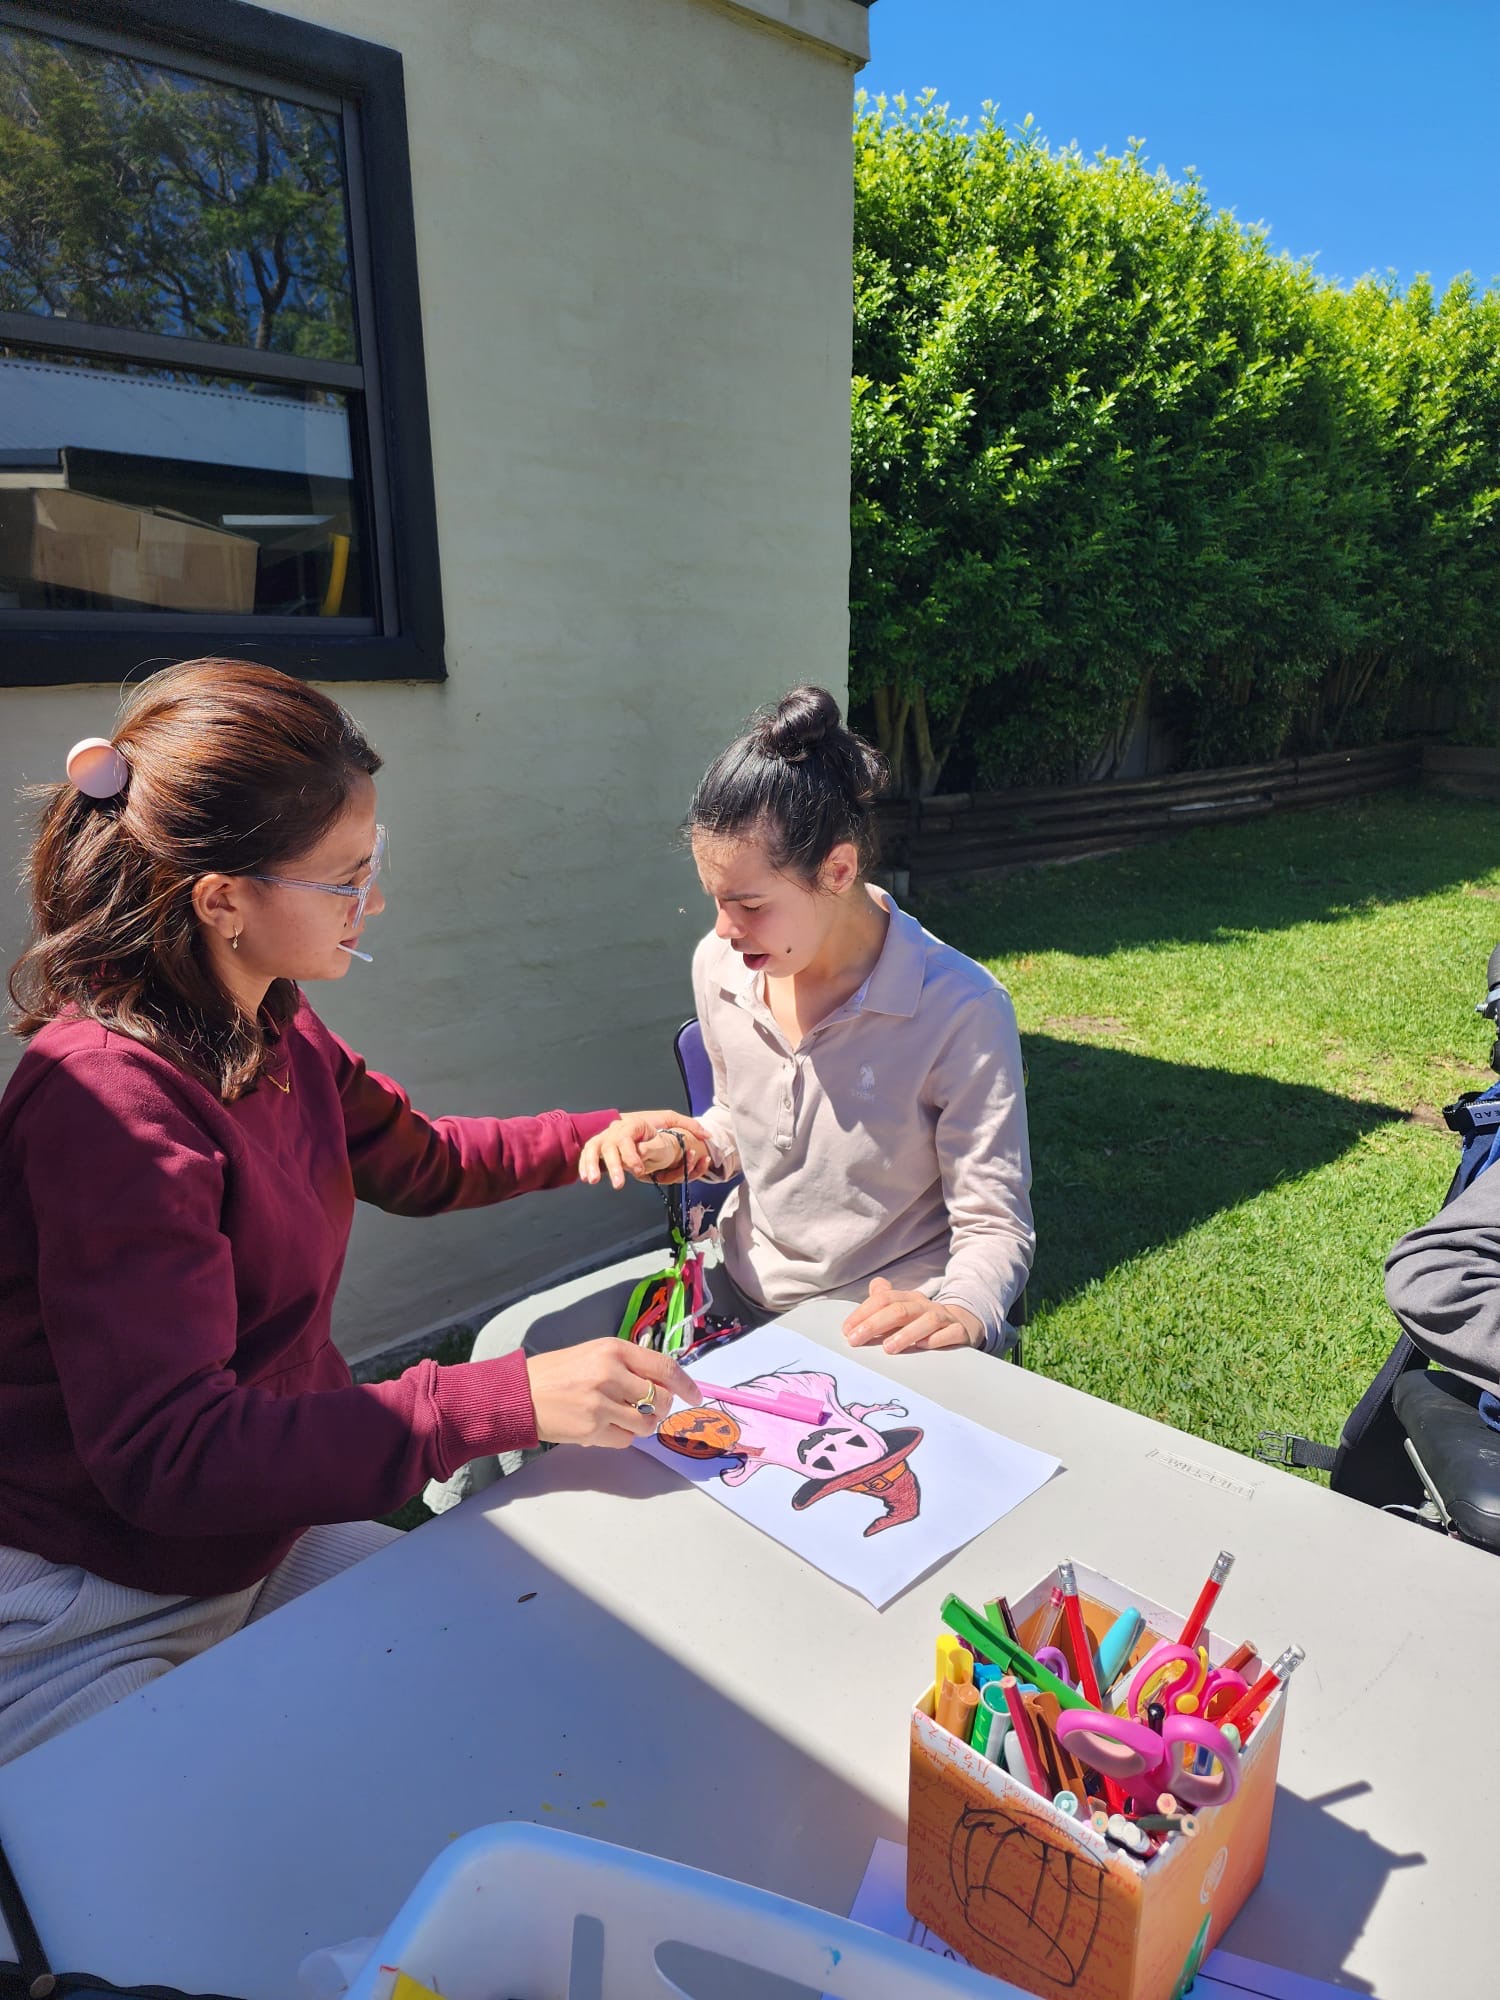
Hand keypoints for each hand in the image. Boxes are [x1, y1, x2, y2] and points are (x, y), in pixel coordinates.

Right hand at [526, 1339, 699, 1447]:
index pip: (664, 1367)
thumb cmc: (557, 1373)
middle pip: (660, 1399)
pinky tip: (601, 1427)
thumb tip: (664, 1384)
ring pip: (646, 1423)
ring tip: (621, 1418)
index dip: (686, 1385)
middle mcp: (610, 1373)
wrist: (519, 1393)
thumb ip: (627, 1365)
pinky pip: (625, 1440)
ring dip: (641, 1425)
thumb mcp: (594, 1354)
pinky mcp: (591, 1429)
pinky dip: (620, 1437)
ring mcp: (601, 1403)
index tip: (695, 1396)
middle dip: (660, 1408)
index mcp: (613, 1350)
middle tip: (647, 1408)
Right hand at [578, 1112, 713, 1188]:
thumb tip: (707, 1136)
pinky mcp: (595, 1147)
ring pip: (594, 1151)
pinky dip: (585, 1166)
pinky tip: (587, 1178)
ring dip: (592, 1166)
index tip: (639, 1170)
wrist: (628, 1121)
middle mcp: (615, 1131)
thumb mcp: (670, 1120)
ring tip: (593, 1181)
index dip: (632, 1154)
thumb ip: (688, 1126)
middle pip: (611, 1147)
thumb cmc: (650, 1123)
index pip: (628, 1138)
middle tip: (620, 1184)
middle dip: (615, 1166)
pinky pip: (586, 1156)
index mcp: (633, 1124)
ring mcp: (603, 1139)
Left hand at [841, 1277, 984, 1353]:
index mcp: (908, 1298)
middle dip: (875, 1324)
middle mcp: (924, 1305)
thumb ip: (883, 1301)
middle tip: (856, 1340)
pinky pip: (949, 1333)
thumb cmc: (923, 1320)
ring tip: (888, 1348)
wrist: (963, 1324)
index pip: (883, 1299)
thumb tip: (870, 1287)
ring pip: (926, 1320)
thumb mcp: (902, 1308)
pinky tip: (924, 1347)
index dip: (863, 1313)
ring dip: (906, 1334)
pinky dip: (936, 1339)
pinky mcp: (959, 1331)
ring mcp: (943, 1317)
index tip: (847, 1330)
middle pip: (899, 1309)